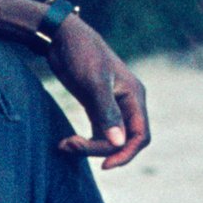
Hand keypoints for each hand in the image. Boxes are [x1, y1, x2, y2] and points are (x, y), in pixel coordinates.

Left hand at [47, 17, 149, 168]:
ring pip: (109, 141)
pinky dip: (83, 142)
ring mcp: (112, 107)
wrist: (61, 38)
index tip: (104, 165)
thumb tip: (118, 142)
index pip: (140, 136)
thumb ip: (107, 112)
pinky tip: (64, 143)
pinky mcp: (96, 108)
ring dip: (88, 148)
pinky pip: (97, 134)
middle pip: (123, 142)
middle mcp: (127, 103)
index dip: (126, 154)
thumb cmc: (81, 54)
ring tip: (64, 145)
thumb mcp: (94, 82)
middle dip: (100, 150)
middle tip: (72, 145)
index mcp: (134, 96)